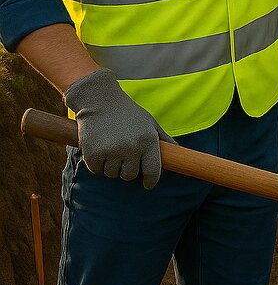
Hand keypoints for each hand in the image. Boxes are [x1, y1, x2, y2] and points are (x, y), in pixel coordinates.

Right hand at [65, 68, 175, 189]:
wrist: (99, 100)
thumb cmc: (127, 112)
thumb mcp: (149, 122)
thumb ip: (163, 139)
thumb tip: (178, 151)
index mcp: (148, 140)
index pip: (153, 172)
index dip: (151, 181)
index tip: (147, 184)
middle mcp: (131, 147)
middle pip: (130, 176)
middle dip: (126, 169)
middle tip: (122, 154)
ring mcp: (112, 151)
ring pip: (113, 174)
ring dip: (110, 166)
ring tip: (110, 147)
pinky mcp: (93, 154)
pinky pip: (96, 170)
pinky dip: (96, 163)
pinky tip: (98, 147)